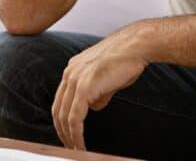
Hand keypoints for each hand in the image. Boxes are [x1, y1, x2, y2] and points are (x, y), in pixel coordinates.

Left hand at [51, 22, 150, 150]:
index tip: (68, 133)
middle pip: (58, 109)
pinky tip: (81, 144)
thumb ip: (98, 92)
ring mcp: (75, 79)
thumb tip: (94, 106)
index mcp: (73, 68)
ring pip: (64, 116)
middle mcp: (70, 73)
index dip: (62, 119)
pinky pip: (75, 118)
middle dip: (62, 131)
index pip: (61, 99)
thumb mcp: (107, 77)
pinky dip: (76, 134)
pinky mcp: (84, 88)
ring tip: (76, 149)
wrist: (136, 46)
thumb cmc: (127, 58)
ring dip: (69, 136)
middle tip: (69, 146)